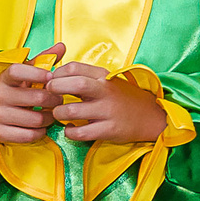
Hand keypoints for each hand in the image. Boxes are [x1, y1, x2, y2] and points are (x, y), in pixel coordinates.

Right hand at [0, 58, 58, 144]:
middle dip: (55, 99)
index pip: (17, 70)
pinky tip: (40, 127)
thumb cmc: (9, 91)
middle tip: (59, 100)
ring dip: (50, 118)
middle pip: (37, 98)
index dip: (37, 73)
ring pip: (36, 119)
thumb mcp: (21, 74)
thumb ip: (41, 60)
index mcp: (4, 78)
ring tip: (50, 114)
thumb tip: (62, 46)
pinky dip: (40, 132)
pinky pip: (29, 135)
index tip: (51, 77)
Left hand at [43, 61, 166, 144]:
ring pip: (74, 111)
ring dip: (59, 113)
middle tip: (49, 96)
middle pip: (76, 85)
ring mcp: (108, 111)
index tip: (50, 81)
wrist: (150, 116)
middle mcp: (106, 91)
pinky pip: (82, 133)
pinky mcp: (110, 130)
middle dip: (55, 89)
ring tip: (58, 114)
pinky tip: (70, 129)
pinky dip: (69, 132)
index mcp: (103, 76)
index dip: (57, 73)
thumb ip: (85, 76)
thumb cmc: (122, 97)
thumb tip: (54, 75)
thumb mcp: (107, 80)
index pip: (75, 67)